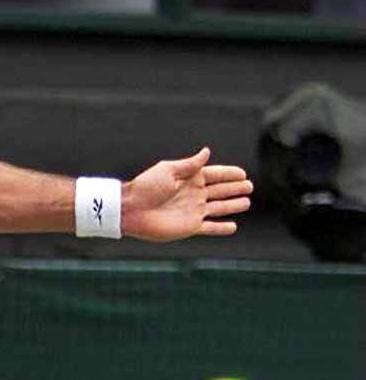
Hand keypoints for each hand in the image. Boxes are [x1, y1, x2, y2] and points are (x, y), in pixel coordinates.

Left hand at [123, 147, 252, 240]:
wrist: (130, 210)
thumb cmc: (146, 187)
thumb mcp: (168, 170)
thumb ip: (190, 164)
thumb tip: (207, 152)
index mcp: (190, 179)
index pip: (215, 175)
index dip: (229, 174)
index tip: (243, 173)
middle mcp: (194, 195)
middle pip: (220, 191)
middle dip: (235, 188)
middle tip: (250, 186)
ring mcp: (193, 211)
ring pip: (219, 208)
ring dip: (233, 205)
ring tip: (246, 202)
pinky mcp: (190, 227)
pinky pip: (210, 228)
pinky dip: (221, 228)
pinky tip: (233, 227)